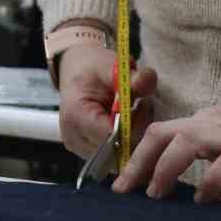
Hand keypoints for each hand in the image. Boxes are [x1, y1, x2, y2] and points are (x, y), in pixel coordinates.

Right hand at [56, 44, 156, 158]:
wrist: (77, 73)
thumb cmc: (92, 70)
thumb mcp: (111, 66)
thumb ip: (130, 76)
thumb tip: (146, 80)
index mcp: (75, 116)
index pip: (112, 135)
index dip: (133, 124)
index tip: (140, 105)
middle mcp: (74, 138)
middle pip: (117, 148)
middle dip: (135, 129)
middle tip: (139, 105)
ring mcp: (80, 149)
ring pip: (119, 154)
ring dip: (132, 136)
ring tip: (131, 112)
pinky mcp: (87, 154)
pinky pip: (115, 154)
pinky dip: (125, 140)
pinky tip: (126, 123)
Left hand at [111, 103, 220, 202]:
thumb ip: (217, 166)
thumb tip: (200, 194)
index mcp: (208, 121)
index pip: (163, 132)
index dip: (138, 154)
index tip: (123, 179)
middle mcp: (215, 123)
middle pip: (164, 132)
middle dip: (138, 160)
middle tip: (124, 188)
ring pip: (187, 140)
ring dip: (165, 167)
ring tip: (155, 192)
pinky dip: (210, 181)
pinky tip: (203, 197)